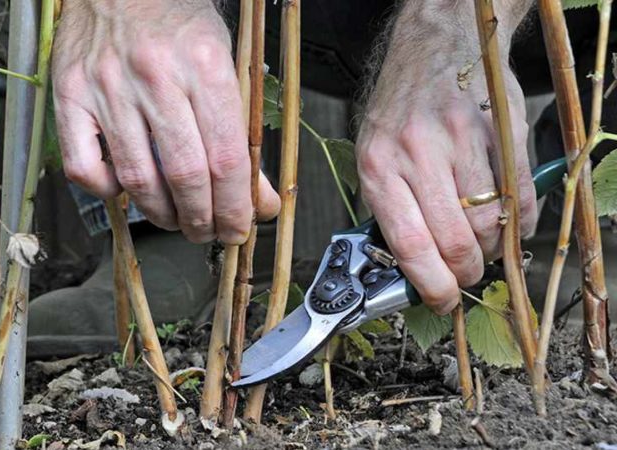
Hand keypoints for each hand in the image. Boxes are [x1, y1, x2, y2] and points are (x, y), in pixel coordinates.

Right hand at [52, 0, 279, 243]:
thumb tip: (259, 199)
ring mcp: (106, 87)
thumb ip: (241, 134)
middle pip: (185, 175)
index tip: (239, 227)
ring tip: (176, 219)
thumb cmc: (176, 20)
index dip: (236, 206)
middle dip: (202, 219)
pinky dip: (107, 191)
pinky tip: (125, 188)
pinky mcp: (70, 95)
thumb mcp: (223, 64)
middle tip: (208, 231)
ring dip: (162, 214)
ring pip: (138, 178)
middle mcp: (154, 76)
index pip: (226, 158)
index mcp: (204, 64)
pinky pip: (84, 166)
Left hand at [356, 2, 535, 314]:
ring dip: (490, 248)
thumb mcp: (372, 155)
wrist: (434, 46)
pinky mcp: (499, 131)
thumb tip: (404, 267)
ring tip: (480, 243)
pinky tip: (508, 224)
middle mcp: (416, 153)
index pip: (408, 243)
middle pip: (454, 240)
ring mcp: (462, 140)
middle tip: (463, 276)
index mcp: (378, 166)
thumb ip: (387, 206)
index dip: (430, 284)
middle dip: (463, 272)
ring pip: (489, 223)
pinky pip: (520, 196)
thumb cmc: (399, 108)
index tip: (440, 301)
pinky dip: (519, 223)